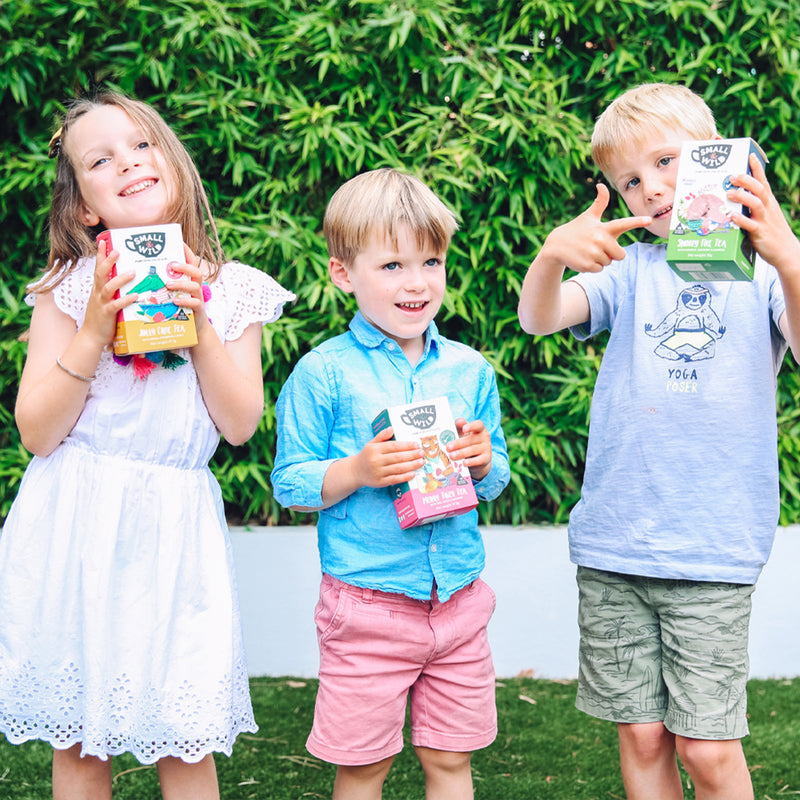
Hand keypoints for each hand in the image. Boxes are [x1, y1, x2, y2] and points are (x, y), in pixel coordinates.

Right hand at [81, 238, 137, 348]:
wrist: (91, 337)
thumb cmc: (102, 318)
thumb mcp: (107, 301)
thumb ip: (115, 291)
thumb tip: (130, 282)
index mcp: (97, 289)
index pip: (98, 268)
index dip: (100, 255)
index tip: (102, 241)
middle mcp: (97, 293)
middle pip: (100, 273)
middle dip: (108, 261)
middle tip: (117, 251)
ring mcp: (101, 303)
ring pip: (108, 287)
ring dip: (120, 279)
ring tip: (132, 273)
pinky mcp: (106, 314)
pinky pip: (115, 305)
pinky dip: (125, 300)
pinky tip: (135, 296)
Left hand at [164, 244, 211, 332]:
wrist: (192, 330)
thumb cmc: (178, 309)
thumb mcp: (172, 294)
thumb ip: (164, 283)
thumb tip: (144, 272)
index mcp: (189, 280)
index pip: (191, 262)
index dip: (187, 252)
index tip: (179, 242)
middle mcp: (196, 287)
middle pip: (196, 271)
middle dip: (184, 266)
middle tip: (171, 265)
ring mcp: (198, 298)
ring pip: (195, 286)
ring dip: (181, 284)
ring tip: (168, 285)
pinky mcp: (198, 310)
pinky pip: (195, 303)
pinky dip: (185, 301)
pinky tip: (175, 300)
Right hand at [352, 426, 424, 487]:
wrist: (355, 472)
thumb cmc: (366, 456)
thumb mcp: (371, 443)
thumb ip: (382, 436)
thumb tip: (392, 428)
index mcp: (374, 449)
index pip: (393, 446)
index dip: (406, 446)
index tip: (417, 445)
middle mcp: (376, 461)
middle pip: (398, 457)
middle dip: (412, 455)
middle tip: (422, 453)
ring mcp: (378, 472)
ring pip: (398, 468)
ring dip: (412, 465)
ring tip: (421, 462)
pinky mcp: (380, 482)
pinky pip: (395, 479)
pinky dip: (404, 477)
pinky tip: (413, 473)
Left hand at [447, 418, 491, 480]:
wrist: (478, 459)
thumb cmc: (468, 443)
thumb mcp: (463, 435)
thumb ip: (459, 428)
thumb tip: (458, 422)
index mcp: (479, 429)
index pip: (478, 425)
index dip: (471, 426)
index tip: (464, 429)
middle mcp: (485, 437)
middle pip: (471, 439)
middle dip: (458, 443)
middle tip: (448, 447)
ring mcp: (486, 448)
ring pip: (473, 450)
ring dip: (461, 453)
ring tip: (452, 456)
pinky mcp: (486, 458)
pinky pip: (479, 460)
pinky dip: (471, 462)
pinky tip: (464, 463)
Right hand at [538, 183, 651, 273]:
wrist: (555, 246)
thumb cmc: (575, 230)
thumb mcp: (588, 217)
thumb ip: (600, 203)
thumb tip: (601, 185)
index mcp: (603, 228)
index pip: (623, 224)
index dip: (637, 222)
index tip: (649, 219)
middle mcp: (600, 240)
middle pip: (620, 254)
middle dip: (612, 253)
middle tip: (598, 248)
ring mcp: (594, 253)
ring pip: (608, 262)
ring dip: (600, 260)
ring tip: (588, 252)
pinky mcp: (588, 265)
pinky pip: (599, 269)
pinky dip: (592, 267)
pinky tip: (583, 259)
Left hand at [727, 154, 799, 274]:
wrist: (786, 252)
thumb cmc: (771, 232)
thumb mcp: (764, 215)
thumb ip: (752, 206)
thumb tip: (734, 198)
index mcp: (769, 202)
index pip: (763, 181)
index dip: (757, 168)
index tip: (750, 155)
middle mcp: (768, 208)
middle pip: (759, 188)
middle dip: (746, 180)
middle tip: (732, 176)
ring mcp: (765, 220)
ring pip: (756, 203)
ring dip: (742, 197)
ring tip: (729, 194)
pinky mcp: (760, 233)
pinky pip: (750, 225)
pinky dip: (741, 220)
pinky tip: (731, 217)